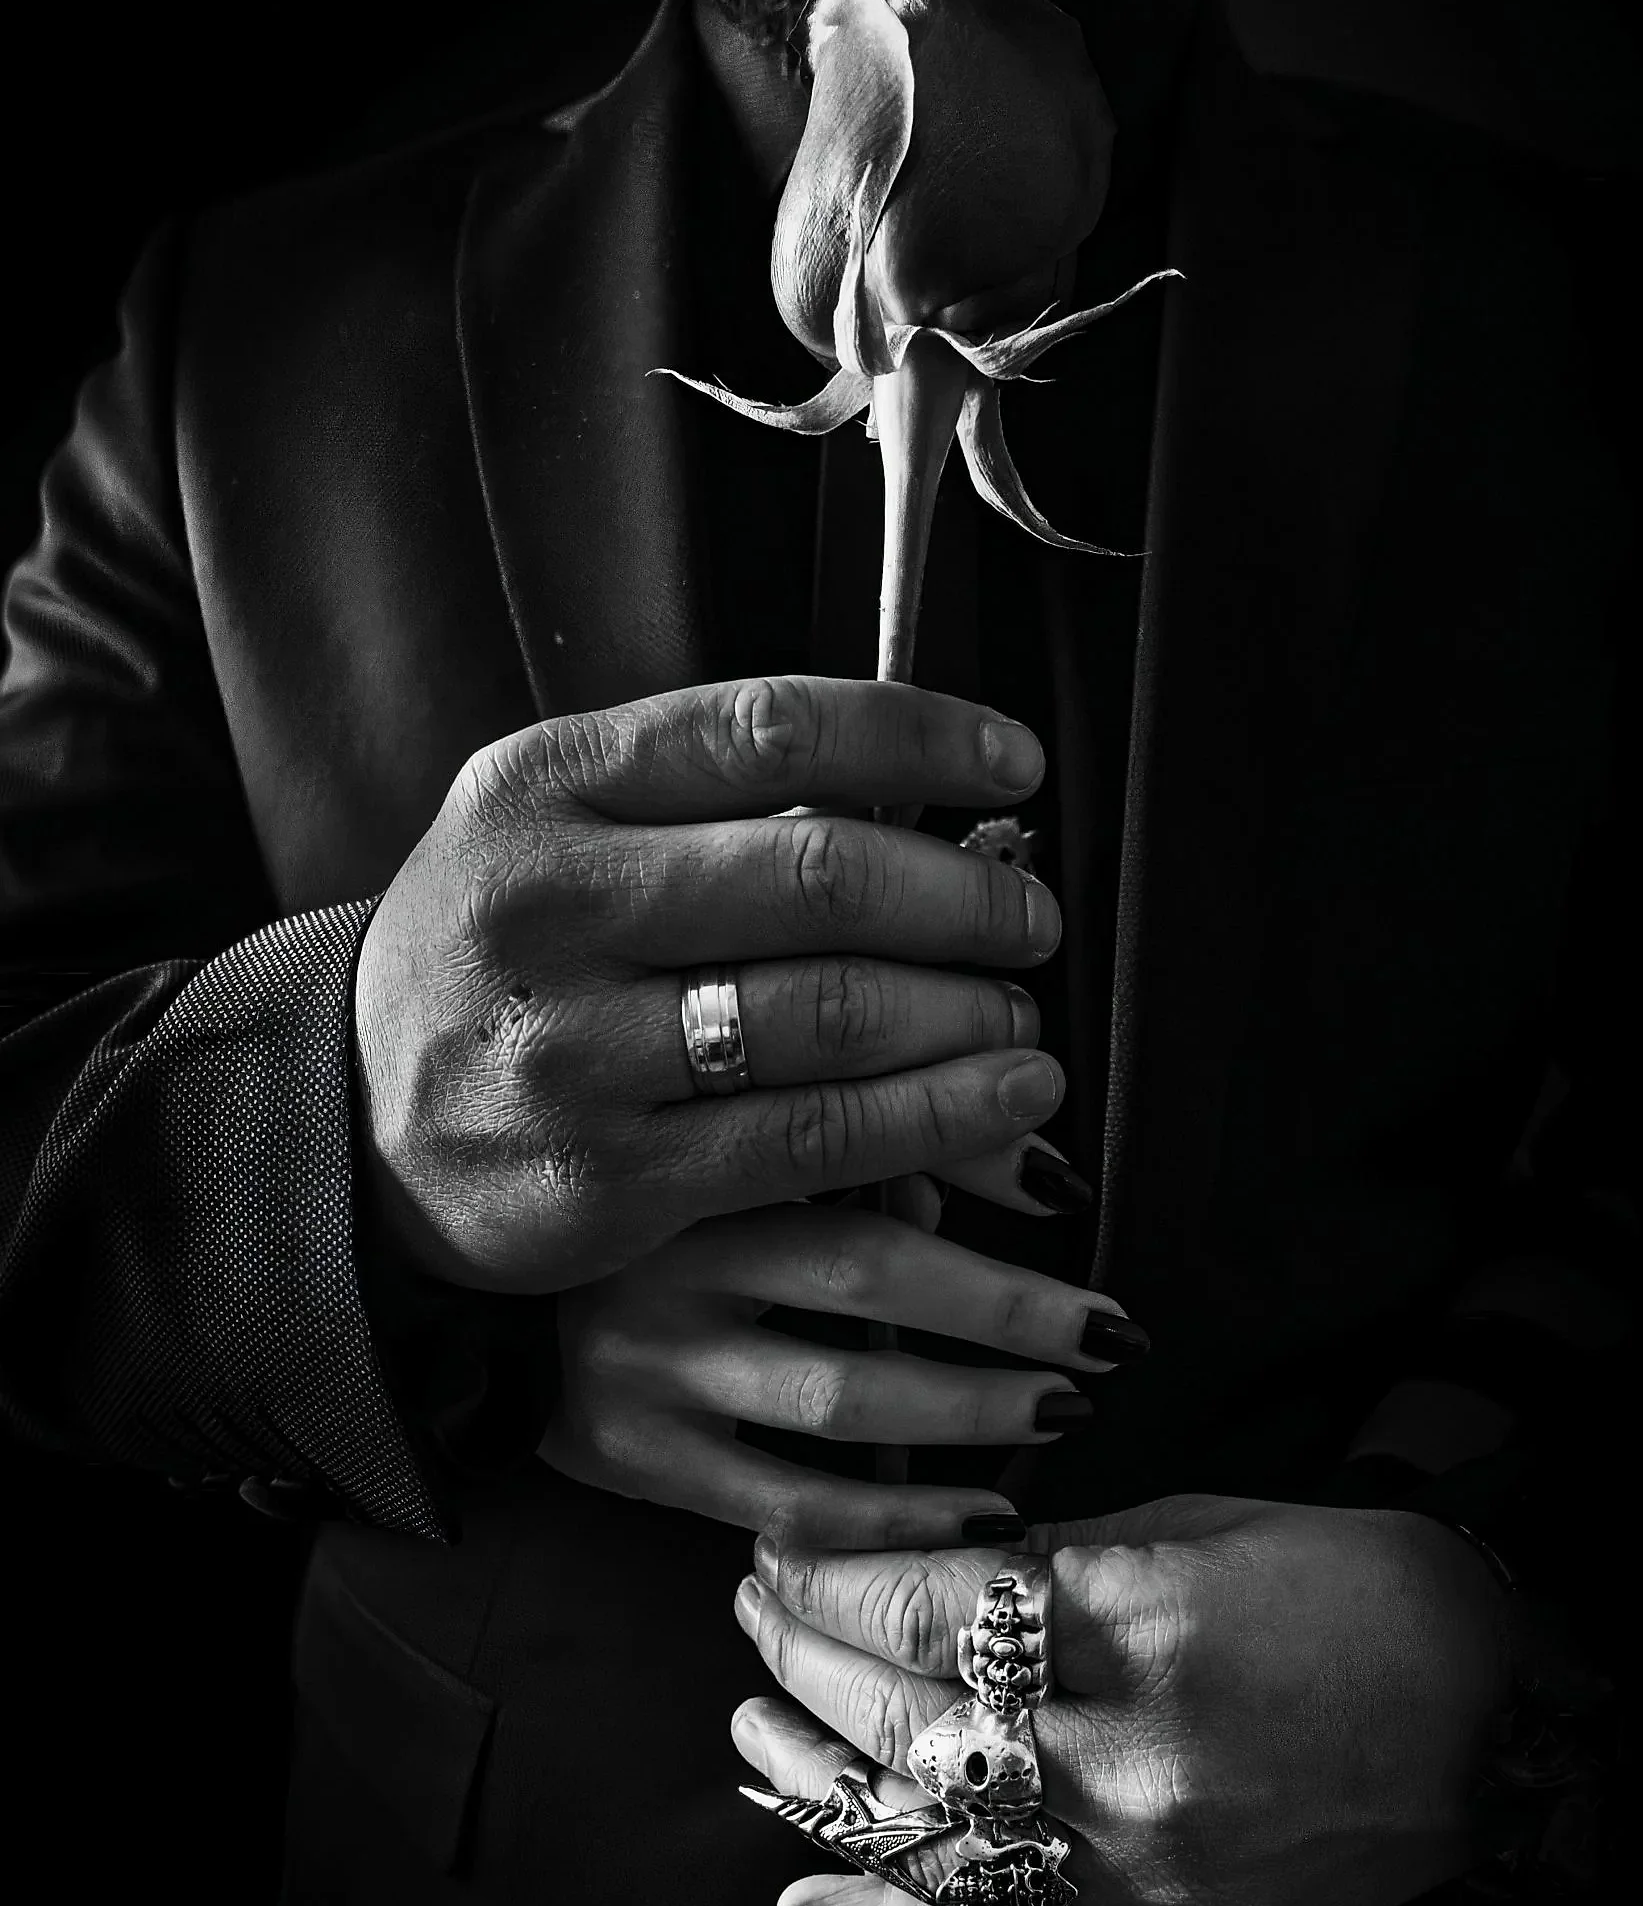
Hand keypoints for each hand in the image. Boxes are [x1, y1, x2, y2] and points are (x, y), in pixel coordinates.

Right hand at [354, 674, 1063, 1291]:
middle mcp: (551, 908)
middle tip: (1028, 916)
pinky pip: (815, 1141)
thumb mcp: (549, 833)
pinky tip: (1001, 1099)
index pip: (770, 729)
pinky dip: (935, 1118)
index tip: (1013, 762)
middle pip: (818, 877)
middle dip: (964, 896)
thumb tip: (914, 793)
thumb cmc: (496, 960)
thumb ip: (697, 800)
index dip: (919, 736)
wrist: (349, 1125)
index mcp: (546, 787)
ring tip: (1020, 1014)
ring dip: (967, 1013)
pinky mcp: (612, 1176)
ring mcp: (576, 1049)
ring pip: (832, 1015)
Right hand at [540, 1182, 1144, 1542]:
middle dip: (1007, 1305)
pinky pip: (792, 1503)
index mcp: (690, 1152)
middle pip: (865, 1272)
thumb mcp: (728, 1149)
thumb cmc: (648, 1220)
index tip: (1069, 1186)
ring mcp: (644, 1364)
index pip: (853, 1140)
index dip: (968, 1154)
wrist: (483, 1313)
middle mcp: (661, 1255)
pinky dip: (901, 1514)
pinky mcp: (635, 1458)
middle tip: (1111, 1330)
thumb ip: (852, 1145)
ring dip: (973, 1409)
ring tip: (1066, 1411)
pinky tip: (985, 1511)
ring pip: (841, 1396)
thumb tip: (1002, 1149)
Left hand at [735, 1496, 1511, 1905]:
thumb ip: (1043, 1561)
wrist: (1501, 1718)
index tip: (777, 1554)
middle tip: (756, 1616)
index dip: (827, 1578)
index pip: (922, 1607)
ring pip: (919, 1849)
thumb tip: (910, 1572)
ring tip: (752, 1736)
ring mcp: (1136, 1868)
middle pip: (903, 1721)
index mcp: (1139, 1625)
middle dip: (804, 1661)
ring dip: (813, 1793)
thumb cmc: (1355, 1589)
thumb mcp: (1192, 1525)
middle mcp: (1125, 1760)